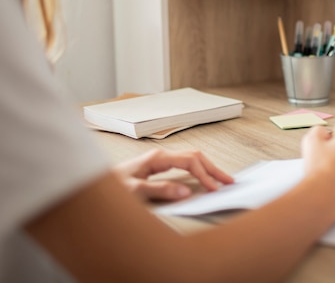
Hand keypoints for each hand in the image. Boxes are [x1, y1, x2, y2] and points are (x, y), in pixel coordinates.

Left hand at [112, 149, 233, 200]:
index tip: (214, 188)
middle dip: (213, 169)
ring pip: (191, 158)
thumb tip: (186, 191)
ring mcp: (160, 159)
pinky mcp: (158, 165)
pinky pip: (184, 164)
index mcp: (157, 158)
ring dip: (207, 168)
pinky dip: (198, 170)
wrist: (92, 184)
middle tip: (229, 181)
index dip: (204, 175)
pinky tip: (203, 177)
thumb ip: (161, 190)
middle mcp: (160, 155)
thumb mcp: (135, 192)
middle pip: (195, 156)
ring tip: (221, 179)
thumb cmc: (111, 187)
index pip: (190, 162)